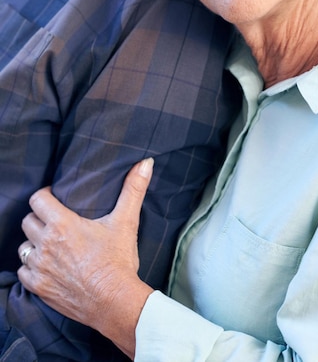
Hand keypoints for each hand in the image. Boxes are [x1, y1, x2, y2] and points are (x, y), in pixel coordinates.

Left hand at [18, 158, 154, 358]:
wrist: (114, 302)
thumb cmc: (118, 261)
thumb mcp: (126, 222)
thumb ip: (134, 189)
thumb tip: (145, 163)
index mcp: (62, 224)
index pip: (37, 199)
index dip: (45, 196)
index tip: (54, 198)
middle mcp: (46, 244)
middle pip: (28, 221)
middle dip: (40, 218)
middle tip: (55, 221)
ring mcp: (40, 267)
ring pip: (24, 246)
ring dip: (35, 243)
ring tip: (51, 244)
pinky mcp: (38, 287)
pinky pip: (23, 271)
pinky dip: (32, 267)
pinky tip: (47, 266)